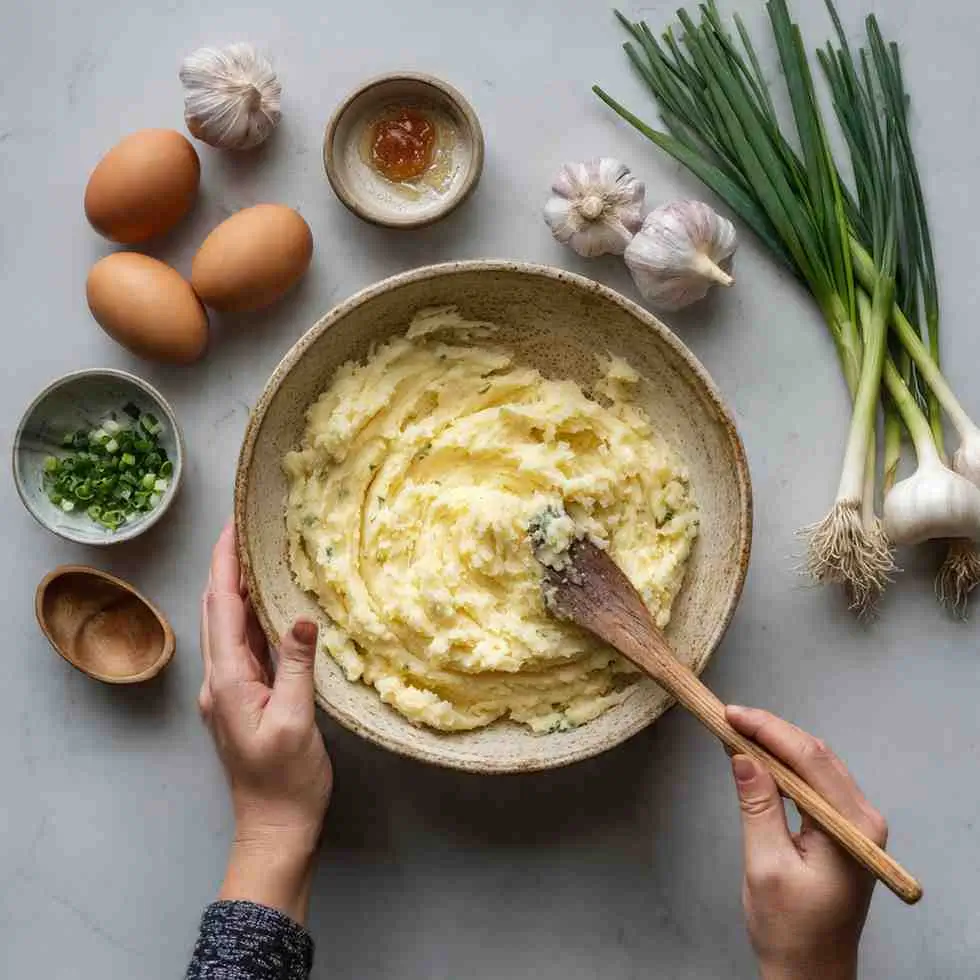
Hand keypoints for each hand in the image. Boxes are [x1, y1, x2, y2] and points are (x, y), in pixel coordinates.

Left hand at [200, 521, 331, 923]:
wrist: (274, 828)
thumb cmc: (286, 781)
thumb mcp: (297, 722)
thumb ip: (296, 667)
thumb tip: (301, 618)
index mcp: (228, 680)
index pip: (221, 607)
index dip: (225, 564)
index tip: (233, 526)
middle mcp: (220, 679)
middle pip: (217, 609)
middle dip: (227, 566)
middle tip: (246, 528)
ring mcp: (229, 689)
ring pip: (227, 625)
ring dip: (237, 588)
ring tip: (256, 554)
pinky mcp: (244, 697)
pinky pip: (242, 644)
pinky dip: (251, 615)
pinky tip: (267, 604)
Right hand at [726, 706, 887, 979]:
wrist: (810, 973)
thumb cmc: (788, 929)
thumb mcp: (766, 865)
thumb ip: (757, 805)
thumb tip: (741, 754)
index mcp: (851, 828)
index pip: (809, 759)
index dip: (767, 729)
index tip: (729, 713)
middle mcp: (863, 819)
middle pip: (815, 755)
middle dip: (770, 731)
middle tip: (727, 718)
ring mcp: (857, 824)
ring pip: (815, 764)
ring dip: (776, 744)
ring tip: (736, 731)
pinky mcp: (844, 830)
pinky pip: (815, 783)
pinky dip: (784, 765)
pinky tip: (758, 760)